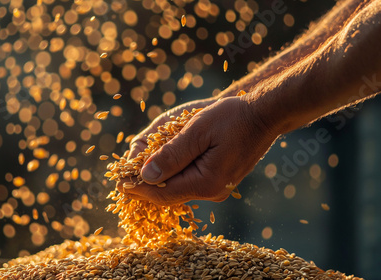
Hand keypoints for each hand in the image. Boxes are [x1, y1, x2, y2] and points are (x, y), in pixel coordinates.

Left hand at [117, 96, 279, 205]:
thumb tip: (146, 175)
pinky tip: (159, 167)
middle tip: (122, 178)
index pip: (163, 192)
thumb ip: (172, 154)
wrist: (262, 115)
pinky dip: (171, 176)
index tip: (119, 181)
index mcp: (207, 182)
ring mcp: (217, 188)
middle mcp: (212, 191)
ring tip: (135, 171)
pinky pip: (187, 184)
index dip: (138, 187)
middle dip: (144, 186)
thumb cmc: (231, 117)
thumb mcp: (197, 130)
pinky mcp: (218, 181)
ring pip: (176, 190)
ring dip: (156, 181)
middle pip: (168, 195)